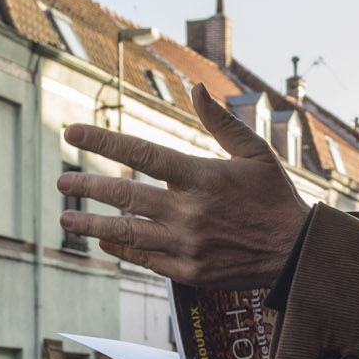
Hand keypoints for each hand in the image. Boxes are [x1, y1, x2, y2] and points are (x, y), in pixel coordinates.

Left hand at [58, 84, 310, 288]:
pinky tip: (105, 240)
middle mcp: (190, 211)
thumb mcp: (256, 153)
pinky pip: (144, 259)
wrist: (297, 253)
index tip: (72, 133)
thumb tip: (197, 87)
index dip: (102, 141)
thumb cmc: (275, 197)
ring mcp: (187, 244)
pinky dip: (121, 248)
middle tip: (62, 182)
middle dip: (87, 187)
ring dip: (91, 224)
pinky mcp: (188, 271)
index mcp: (203, 176)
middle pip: (125, 195)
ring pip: (126, 232)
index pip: (141, 153)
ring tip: (66, 218)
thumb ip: (221, 122)